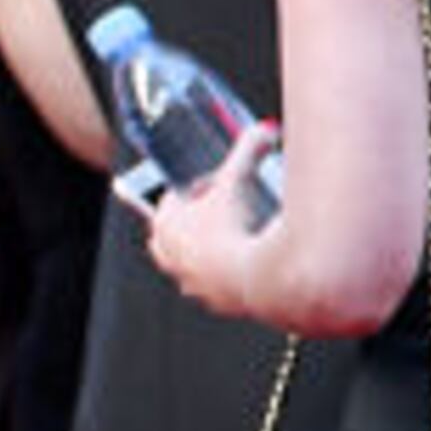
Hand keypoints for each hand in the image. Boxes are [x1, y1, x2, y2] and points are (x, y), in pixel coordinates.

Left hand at [141, 119, 284, 314]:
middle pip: (170, 237)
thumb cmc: (237, 230)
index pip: (168, 202)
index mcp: (165, 225)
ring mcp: (190, 282)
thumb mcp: (239, 179)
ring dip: (206, 251)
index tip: (210, 186)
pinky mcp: (213, 301)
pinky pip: (213, 285)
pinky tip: (247, 262)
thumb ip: (249, 148)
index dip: (190, 190)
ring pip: (189, 264)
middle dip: (191, 224)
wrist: (258, 278)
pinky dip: (226, 274)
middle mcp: (171, 257)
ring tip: (235, 238)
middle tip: (217, 213)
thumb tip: (264, 129)